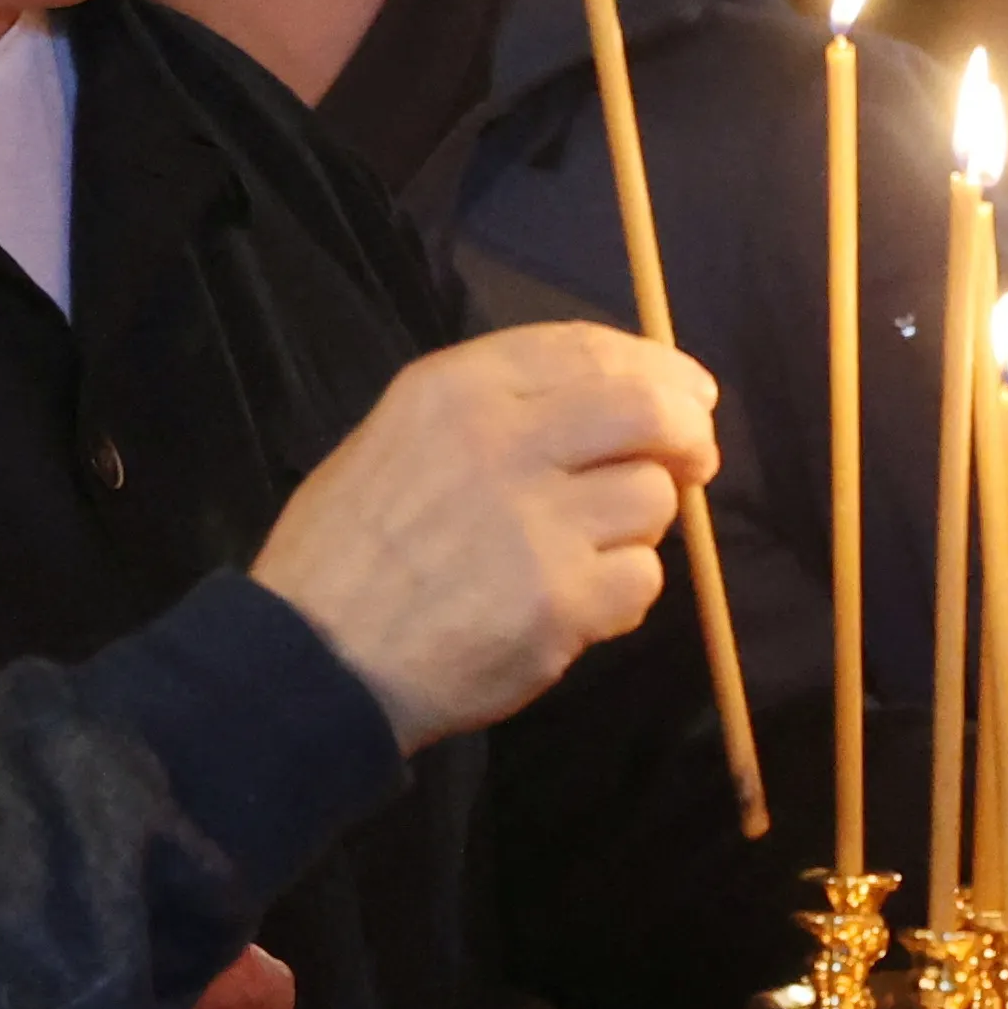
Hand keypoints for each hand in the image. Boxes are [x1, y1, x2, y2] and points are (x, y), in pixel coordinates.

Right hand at [254, 323, 716, 753]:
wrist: (314, 660)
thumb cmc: (347, 551)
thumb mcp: (396, 436)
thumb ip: (496, 408)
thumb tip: (614, 398)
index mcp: (455, 389)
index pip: (589, 348)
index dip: (657, 367)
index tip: (686, 391)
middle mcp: (501, 441)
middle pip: (649, 411)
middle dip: (688, 433)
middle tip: (693, 460)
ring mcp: (536, 523)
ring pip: (653, 500)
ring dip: (638, 528)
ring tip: (584, 552)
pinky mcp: (560, 601)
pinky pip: (641, 582)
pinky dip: (620, 595)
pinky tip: (572, 606)